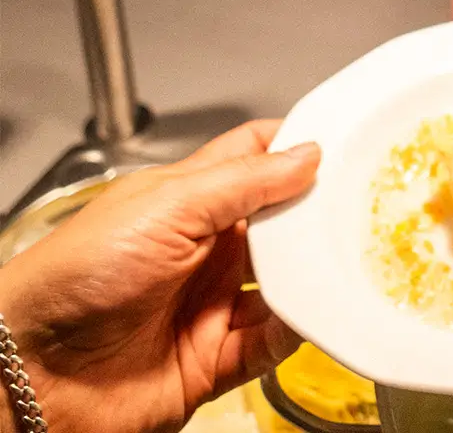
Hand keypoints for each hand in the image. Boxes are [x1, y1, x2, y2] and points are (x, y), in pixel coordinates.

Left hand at [0, 121, 319, 432]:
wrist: (32, 372)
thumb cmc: (76, 275)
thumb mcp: (167, 206)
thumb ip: (244, 181)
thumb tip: (307, 153)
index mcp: (189, 197)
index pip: (254, 157)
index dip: (296, 145)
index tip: (344, 139)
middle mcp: (203, 248)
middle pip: (281, 223)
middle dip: (317, 214)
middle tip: (361, 205)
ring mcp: (209, 304)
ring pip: (284, 284)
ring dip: (313, 275)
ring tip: (344, 261)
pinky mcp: (211, 361)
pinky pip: (270, 345)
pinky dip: (298, 331)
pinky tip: (313, 315)